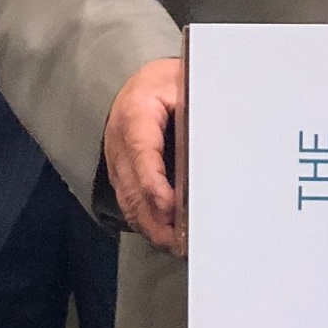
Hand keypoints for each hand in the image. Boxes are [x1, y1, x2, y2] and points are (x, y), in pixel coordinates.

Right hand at [104, 57, 182, 251]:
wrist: (144, 82)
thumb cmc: (168, 83)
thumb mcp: (184, 86)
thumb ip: (194, 114)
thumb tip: (212, 144)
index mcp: (136, 113)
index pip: (142, 155)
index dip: (154, 185)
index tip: (171, 207)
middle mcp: (120, 139)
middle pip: (131, 186)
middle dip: (155, 218)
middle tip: (180, 240)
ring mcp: (116, 158)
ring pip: (128, 199)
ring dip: (150, 225)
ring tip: (175, 245)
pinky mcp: (121, 171)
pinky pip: (128, 200)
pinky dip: (144, 220)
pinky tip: (163, 234)